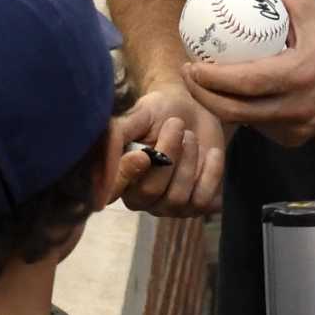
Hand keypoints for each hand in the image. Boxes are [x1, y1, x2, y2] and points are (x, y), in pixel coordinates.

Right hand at [111, 87, 225, 216]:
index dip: (128, 175)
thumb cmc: (158, 111)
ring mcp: (168, 205)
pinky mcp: (196, 204)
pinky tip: (211, 153)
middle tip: (176, 125)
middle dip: (167, 155)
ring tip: (190, 136)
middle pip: (150, 192)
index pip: (113, 191)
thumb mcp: (135, 116)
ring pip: (177, 198)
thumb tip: (103, 169)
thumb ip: (115, 137)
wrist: (193, 108)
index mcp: (118, 177)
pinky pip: (203, 201)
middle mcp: (139, 197)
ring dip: (189, 162)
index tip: (142, 155)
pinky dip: (211, 173)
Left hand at [181, 0, 314, 148]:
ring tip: (202, 82)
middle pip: (236, 111)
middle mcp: (298, 107)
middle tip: (189, 73)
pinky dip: (241, 111)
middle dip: (203, 95)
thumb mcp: (305, 3)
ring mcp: (298, 128)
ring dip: (219, 104)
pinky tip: (228, 93)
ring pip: (245, 121)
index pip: (245, 83)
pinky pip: (258, 126)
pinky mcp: (296, 138)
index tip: (191, 63)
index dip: (211, 79)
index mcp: (300, 75)